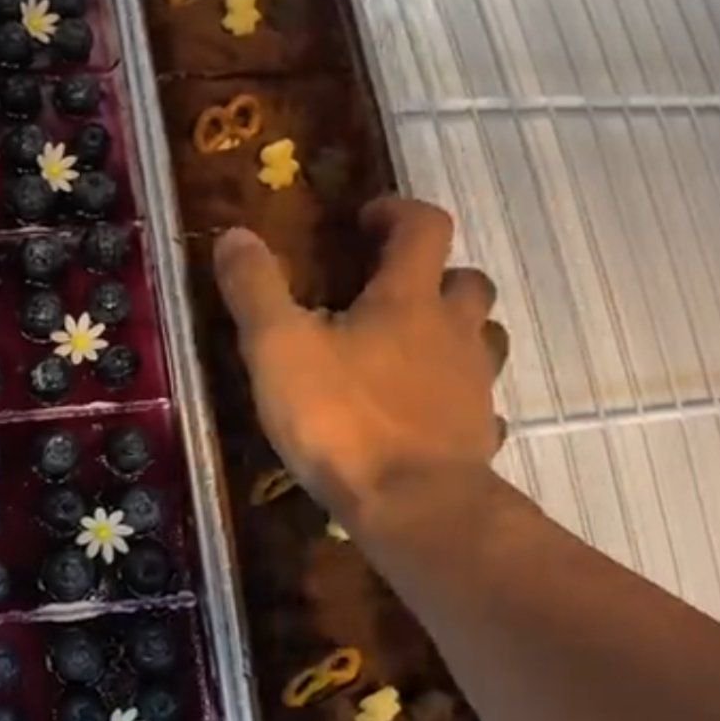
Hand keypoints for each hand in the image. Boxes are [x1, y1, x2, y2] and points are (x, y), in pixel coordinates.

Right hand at [211, 197, 506, 526]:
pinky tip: (427, 419)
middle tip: (391, 292)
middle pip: (468, 281)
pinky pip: (479, 404)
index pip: (424, 226)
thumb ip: (256, 289)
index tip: (367, 222)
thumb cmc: (343, 420)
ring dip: (456, 333)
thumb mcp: (278, 350)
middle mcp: (454, 331)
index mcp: (409, 298)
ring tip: (412, 352)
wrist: (415, 508)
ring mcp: (474, 385)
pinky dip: (457, 400)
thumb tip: (236, 234)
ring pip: (483, 339)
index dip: (398, 213)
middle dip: (436, 275)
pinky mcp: (479, 435)